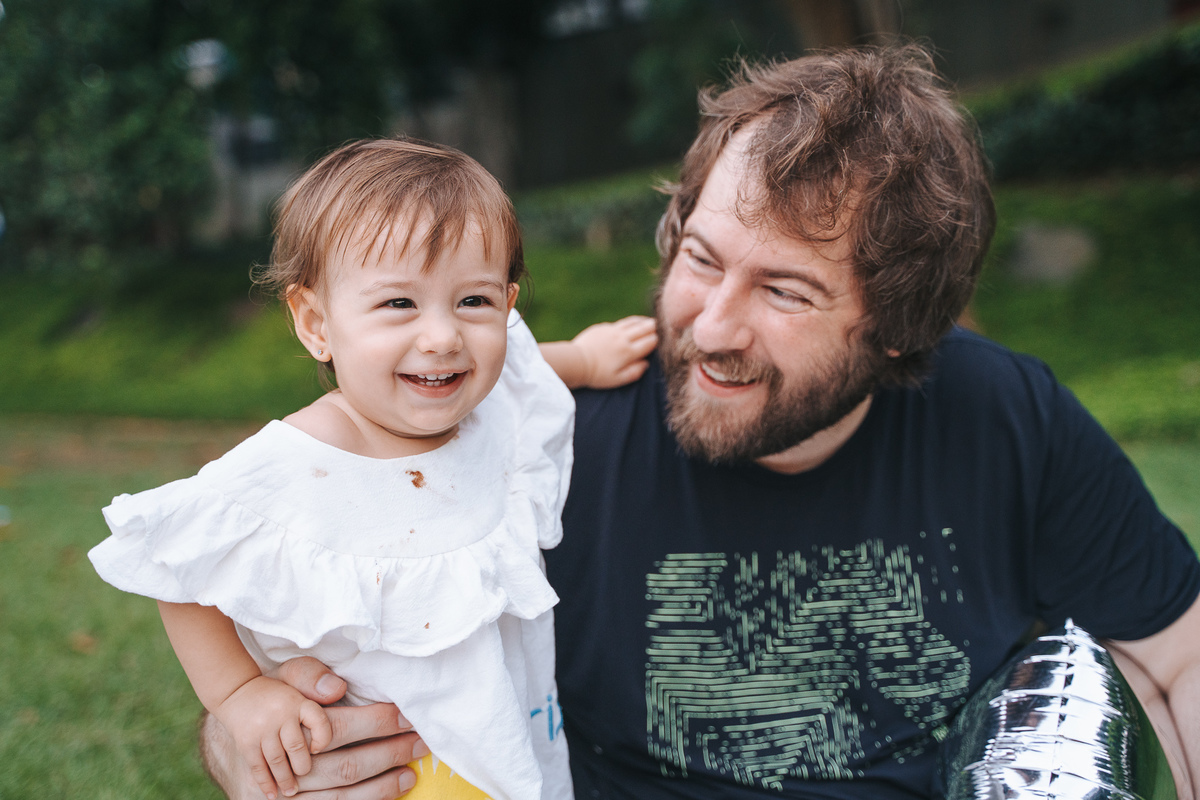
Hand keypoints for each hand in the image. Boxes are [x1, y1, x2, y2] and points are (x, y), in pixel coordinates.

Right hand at [201, 657, 427, 799]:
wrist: (235, 742)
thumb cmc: (272, 702)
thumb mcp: (282, 678)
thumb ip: (306, 675)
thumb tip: (337, 687)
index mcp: (285, 727)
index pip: (338, 729)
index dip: (377, 723)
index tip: (409, 717)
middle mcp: (284, 766)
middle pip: (344, 766)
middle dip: (388, 755)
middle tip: (420, 744)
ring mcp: (284, 796)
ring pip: (339, 798)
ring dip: (381, 787)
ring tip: (410, 773)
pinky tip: (386, 795)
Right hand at [215, 675, 333, 799]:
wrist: (236, 691)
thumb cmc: (276, 691)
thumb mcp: (296, 678)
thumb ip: (317, 684)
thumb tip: (340, 690)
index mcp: (297, 700)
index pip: (319, 721)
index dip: (323, 738)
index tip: (320, 748)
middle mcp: (279, 713)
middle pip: (297, 747)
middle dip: (304, 766)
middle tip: (306, 775)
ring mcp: (261, 729)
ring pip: (278, 761)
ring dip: (286, 780)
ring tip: (292, 791)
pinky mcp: (245, 742)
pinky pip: (258, 766)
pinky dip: (266, 783)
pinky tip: (273, 794)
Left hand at [570, 315, 657, 388]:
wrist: (575, 362)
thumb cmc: (597, 375)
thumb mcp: (618, 380)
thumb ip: (635, 372)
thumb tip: (647, 363)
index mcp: (629, 352)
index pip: (650, 342)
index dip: (659, 340)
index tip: (666, 339)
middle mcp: (623, 338)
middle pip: (644, 328)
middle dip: (655, 327)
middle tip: (665, 326)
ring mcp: (613, 330)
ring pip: (634, 322)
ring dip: (644, 321)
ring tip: (652, 322)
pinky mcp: (603, 327)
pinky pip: (622, 322)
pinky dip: (631, 322)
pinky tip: (634, 323)